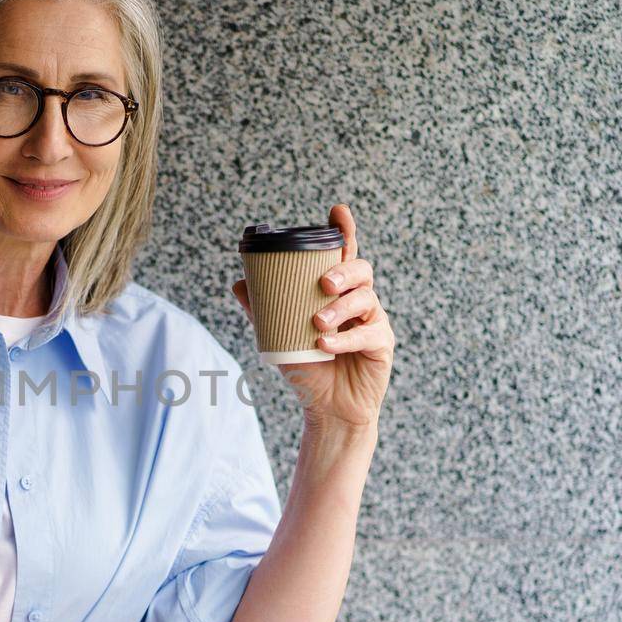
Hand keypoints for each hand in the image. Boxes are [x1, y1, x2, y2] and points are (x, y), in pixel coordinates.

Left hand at [233, 203, 394, 430]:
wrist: (327, 410)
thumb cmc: (308, 369)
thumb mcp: (279, 338)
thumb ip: (262, 311)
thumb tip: (238, 283)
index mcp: (336, 293)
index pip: (343, 254)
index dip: (344, 231)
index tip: (337, 211)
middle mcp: (358, 301)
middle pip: (361, 269)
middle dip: (344, 270)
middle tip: (324, 283)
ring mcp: (373, 321)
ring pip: (366, 298)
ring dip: (339, 309)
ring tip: (317, 323)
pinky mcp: (382, 344)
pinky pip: (369, 333)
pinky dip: (346, 339)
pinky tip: (327, 346)